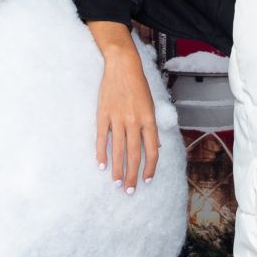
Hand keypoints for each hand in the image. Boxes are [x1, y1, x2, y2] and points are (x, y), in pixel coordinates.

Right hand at [87, 21, 159, 192]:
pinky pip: (102, 138)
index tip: (146, 180)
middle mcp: (134, 121)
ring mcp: (117, 118)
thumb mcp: (151, 105)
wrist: (122, 66)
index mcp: (149, 120)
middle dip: (133, 175)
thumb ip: (152, 127)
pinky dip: (101, 153)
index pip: (152, 151)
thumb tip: (155, 147)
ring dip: (118, 169)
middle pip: (134, 154)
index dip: (150, 168)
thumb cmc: (139, 85)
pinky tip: (101, 165)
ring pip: (118, 150)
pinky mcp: (103, 115)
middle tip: (130, 190)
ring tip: (117, 183)